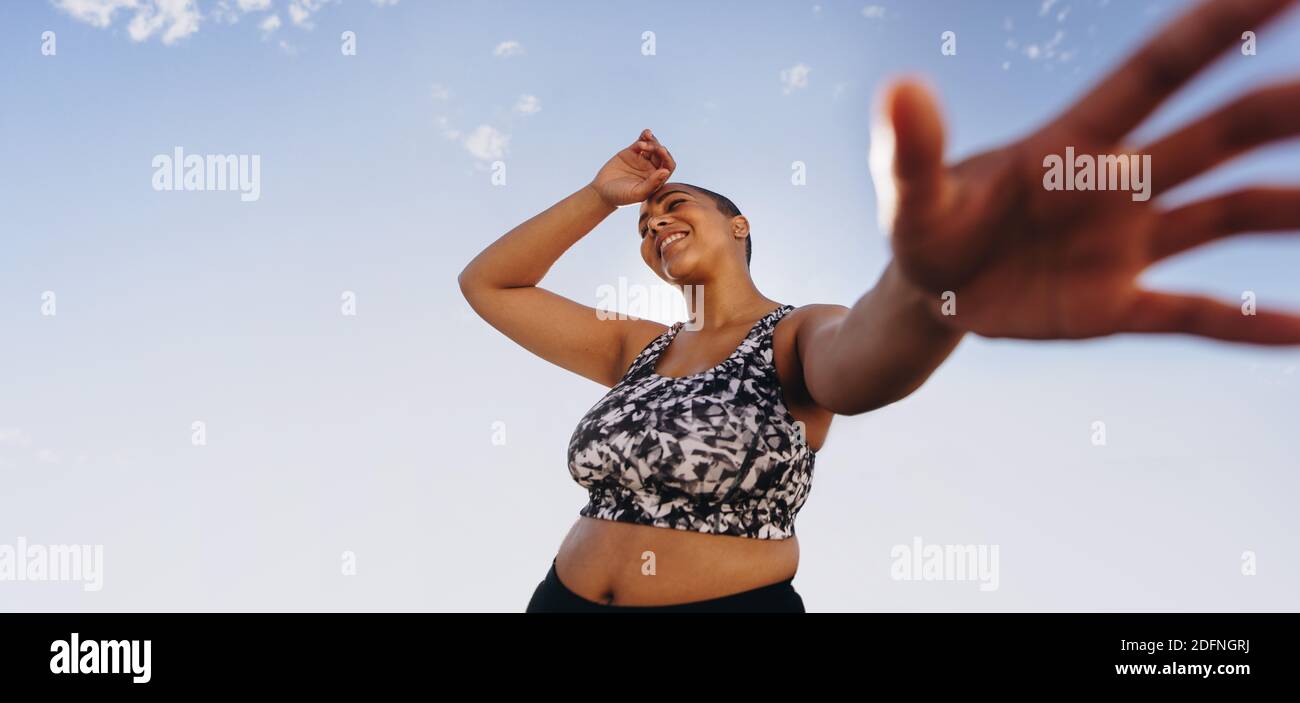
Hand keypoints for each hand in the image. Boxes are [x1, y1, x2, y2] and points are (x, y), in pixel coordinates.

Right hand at [589, 128, 676, 207]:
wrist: (602, 192)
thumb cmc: (622, 197)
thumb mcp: (638, 193)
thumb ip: (652, 183)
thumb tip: (666, 171)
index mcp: (657, 179)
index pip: (668, 165)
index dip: (667, 158)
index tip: (662, 151)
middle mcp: (651, 168)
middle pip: (661, 154)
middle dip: (659, 149)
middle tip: (655, 147)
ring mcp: (641, 159)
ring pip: (652, 146)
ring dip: (652, 141)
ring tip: (646, 139)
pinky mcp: (631, 152)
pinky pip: (640, 142)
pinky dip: (644, 137)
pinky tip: (645, 134)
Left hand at [872, 0, 1299, 344]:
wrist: (930, 292)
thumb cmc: (926, 224)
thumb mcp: (911, 195)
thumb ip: (911, 149)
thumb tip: (899, 88)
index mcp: (1072, 143)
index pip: (1156, 71)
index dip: (1217, 26)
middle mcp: (1117, 182)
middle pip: (1217, 135)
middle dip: (1278, 111)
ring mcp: (1124, 244)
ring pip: (1225, 214)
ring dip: (1284, 207)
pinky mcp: (1117, 304)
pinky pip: (1193, 312)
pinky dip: (1244, 323)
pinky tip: (1297, 330)